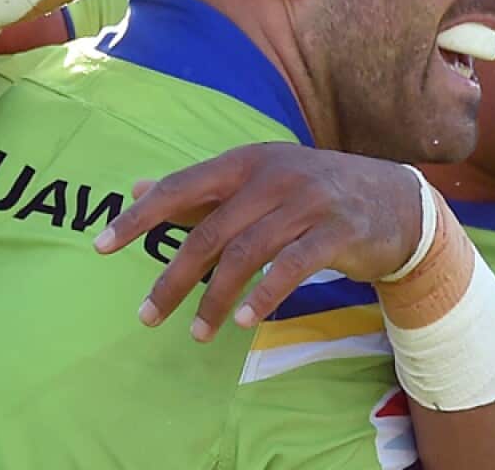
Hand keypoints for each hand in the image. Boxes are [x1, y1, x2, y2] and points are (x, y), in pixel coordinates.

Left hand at [93, 143, 428, 341]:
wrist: (394, 199)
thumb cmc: (310, 193)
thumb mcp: (255, 181)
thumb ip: (199, 190)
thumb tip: (138, 188)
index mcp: (244, 162)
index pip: (181, 188)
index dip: (139, 218)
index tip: (100, 246)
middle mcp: (272, 176)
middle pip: (209, 232)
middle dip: (173, 279)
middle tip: (147, 316)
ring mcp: (307, 202)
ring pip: (246, 255)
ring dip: (215, 299)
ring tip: (197, 333)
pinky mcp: (337, 231)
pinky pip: (292, 267)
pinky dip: (263, 296)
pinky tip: (242, 321)